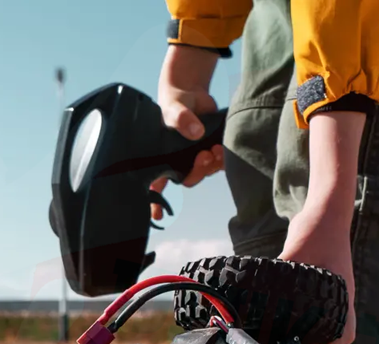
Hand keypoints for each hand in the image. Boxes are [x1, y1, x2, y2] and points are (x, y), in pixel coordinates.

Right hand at [150, 45, 223, 220]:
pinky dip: (222, 160)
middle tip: (204, 155)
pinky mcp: (211, 149)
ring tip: (215, 149)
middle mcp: (179, 161)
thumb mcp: (174, 109)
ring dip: (212, 164)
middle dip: (198, 171)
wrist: (192, 91)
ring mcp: (196, 157)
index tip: (157, 216)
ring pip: (205, 172)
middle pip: (188, 178)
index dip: (156, 202)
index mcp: (163, 158)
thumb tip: (197, 132)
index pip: (156, 184)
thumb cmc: (176, 102)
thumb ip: (182, 119)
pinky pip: (218, 163)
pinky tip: (222, 149)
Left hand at [280, 111, 366, 343]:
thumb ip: (281, 275)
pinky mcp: (318, 284)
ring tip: (277, 335)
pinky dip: (297, 316)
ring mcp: (330, 291)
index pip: (345, 334)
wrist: (325, 208)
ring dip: (304, 332)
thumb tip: (259, 295)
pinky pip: (310, 308)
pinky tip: (275, 315)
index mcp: (342, 295)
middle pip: (332, 333)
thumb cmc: (317, 230)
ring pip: (321, 322)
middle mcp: (338, 297)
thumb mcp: (296, 254)